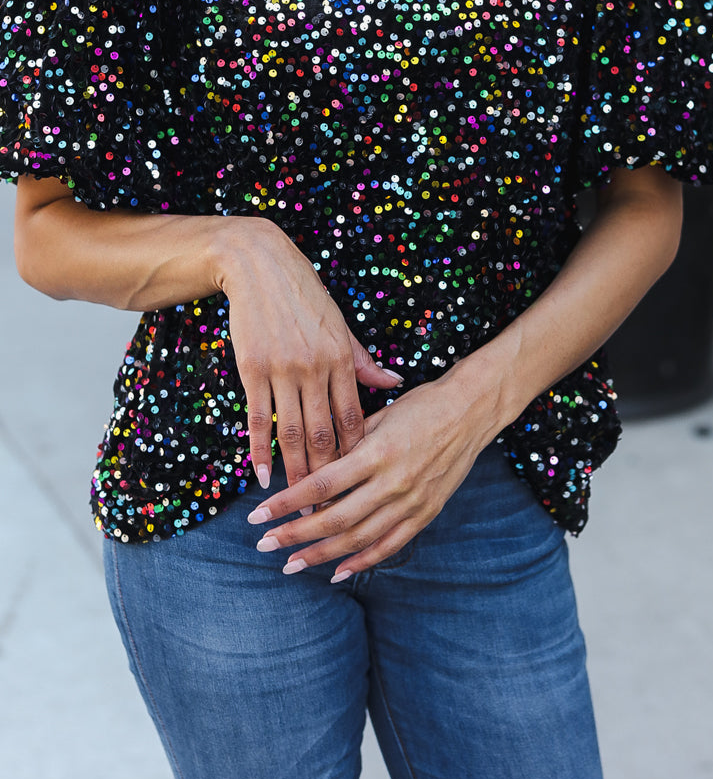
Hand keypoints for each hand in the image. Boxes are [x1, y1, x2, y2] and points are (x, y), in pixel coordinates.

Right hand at [218, 219, 403, 494]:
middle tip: (327, 512)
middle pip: (323, 434)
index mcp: (343, 359)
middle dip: (326, 477)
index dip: (356, 456)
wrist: (260, 266)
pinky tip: (262, 477)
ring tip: (297, 504)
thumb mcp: (341, 325)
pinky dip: (259, 450)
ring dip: (294, 473)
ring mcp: (283, 370)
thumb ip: (363, 360)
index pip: (354, 419)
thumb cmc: (305, 296)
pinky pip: (258, 418)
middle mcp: (316, 368)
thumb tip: (394, 381)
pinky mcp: (253, 369)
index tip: (358, 485)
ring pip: (291, 432)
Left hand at [245, 359, 512, 576]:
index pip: (321, 484)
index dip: (286, 503)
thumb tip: (312, 472)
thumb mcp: (380, 416)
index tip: (257, 515)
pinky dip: (361, 562)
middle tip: (264, 544)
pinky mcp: (426, 513)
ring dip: (320, 555)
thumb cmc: (422, 405)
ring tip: (290, 564)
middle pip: (334, 517)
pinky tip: (336, 572)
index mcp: (376, 452)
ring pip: (358, 538)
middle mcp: (393, 481)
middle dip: (294, 535)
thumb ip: (347, 445)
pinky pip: (389, 545)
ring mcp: (411, 501)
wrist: (471, 410)